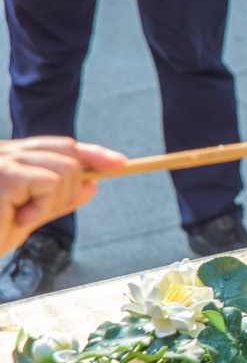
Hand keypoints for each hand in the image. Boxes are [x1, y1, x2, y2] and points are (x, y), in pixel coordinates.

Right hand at [0, 137, 125, 255]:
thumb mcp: (30, 216)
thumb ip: (58, 200)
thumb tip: (94, 184)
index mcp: (9, 157)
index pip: (59, 145)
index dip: (92, 152)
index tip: (119, 162)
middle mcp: (4, 150)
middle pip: (68, 151)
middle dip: (71, 186)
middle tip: (38, 212)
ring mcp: (3, 158)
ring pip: (67, 169)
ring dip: (55, 201)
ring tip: (23, 216)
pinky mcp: (4, 172)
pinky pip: (51, 182)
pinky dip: (44, 205)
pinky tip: (19, 217)